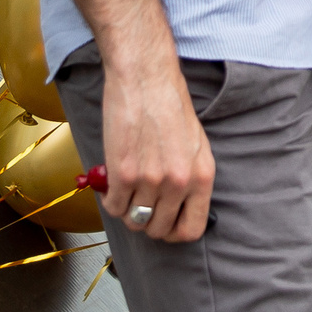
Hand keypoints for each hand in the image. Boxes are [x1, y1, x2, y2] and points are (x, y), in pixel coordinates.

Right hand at [98, 52, 214, 242]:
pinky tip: (111, 184)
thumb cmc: (169, 104)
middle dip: (147, 222)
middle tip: (138, 205)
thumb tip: (179, 204)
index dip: (174, 233)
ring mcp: (151, 180)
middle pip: (158, 229)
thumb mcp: (195, 144)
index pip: (192, 229)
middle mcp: (179, 182)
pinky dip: (109, 200)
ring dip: (126, 210)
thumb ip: (190, 176)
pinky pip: (113, 207)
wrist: (145, 77)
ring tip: (124, 191)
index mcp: (202, 175)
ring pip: (133, 220)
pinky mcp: (123, 173)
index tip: (164, 225)